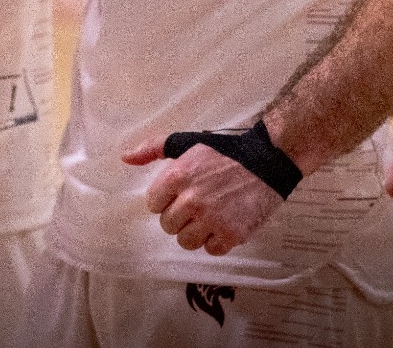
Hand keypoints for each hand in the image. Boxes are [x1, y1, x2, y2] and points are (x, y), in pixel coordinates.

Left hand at [125, 134, 282, 254]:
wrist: (267, 160)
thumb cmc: (224, 152)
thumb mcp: (187, 142)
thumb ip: (153, 148)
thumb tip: (125, 158)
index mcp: (178, 176)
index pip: (152, 204)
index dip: (165, 200)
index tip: (179, 194)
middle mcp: (193, 199)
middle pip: (167, 225)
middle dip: (179, 217)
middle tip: (196, 205)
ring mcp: (213, 219)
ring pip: (186, 242)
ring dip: (194, 232)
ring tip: (207, 217)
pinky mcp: (233, 234)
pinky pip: (211, 250)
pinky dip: (216, 241)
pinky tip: (223, 224)